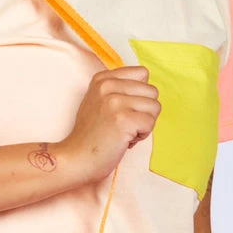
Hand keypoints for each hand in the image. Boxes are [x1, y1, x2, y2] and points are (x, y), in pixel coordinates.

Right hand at [57, 66, 160, 183]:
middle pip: (152, 91)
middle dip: (144, 111)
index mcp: (103, 78)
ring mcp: (114, 102)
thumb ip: (121, 89)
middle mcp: (107, 85)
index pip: (143, 74)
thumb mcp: (100, 100)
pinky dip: (142, 136)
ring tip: (124, 131)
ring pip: (155, 107)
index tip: (123, 109)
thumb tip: (149, 87)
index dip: (140, 95)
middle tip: (124, 124)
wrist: (77, 158)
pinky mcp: (123, 119)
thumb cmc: (93, 134)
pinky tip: (125, 140)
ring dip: (144, 124)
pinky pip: (150, 123)